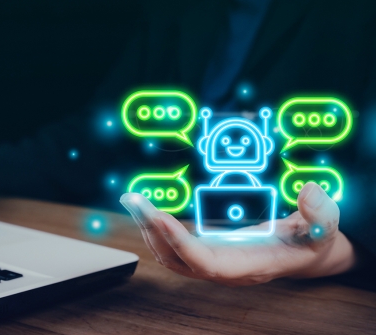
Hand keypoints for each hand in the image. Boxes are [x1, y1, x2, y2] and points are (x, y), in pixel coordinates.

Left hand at [120, 182, 355, 285]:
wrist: (305, 251)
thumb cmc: (313, 240)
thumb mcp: (326, 226)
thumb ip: (321, 214)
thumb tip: (309, 192)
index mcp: (251, 266)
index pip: (208, 265)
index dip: (182, 245)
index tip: (160, 218)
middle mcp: (226, 268)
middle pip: (179, 261)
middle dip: (154, 232)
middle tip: (134, 201)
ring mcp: (214, 261)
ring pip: (171, 256)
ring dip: (150, 230)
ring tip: (134, 202)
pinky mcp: (208, 250)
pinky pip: (175, 247)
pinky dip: (158, 230)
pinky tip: (148, 210)